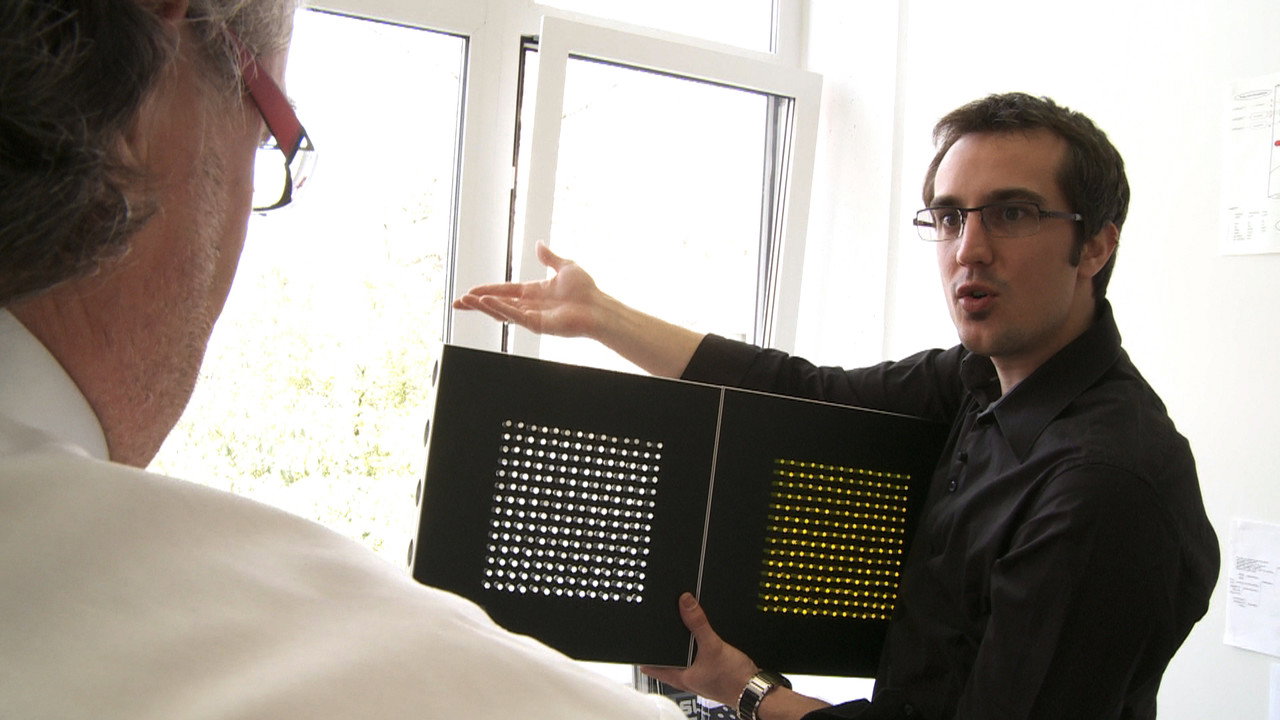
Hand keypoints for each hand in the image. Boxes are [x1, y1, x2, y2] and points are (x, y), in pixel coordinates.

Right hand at [452, 242, 602, 337]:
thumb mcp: (565, 267)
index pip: (504, 291)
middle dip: (477, 303)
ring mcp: (532, 316)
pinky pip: (514, 316)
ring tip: (465, 302)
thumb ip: (549, 257)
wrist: (598, 306)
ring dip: (483, 307)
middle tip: (458, 303)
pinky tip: (486, 303)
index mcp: (534, 292)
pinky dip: (499, 309)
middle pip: (497, 304)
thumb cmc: (586, 290)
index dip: (487, 291)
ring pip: (502, 311)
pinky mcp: (537, 324)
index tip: (470, 292)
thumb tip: (539, 244)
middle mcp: (530, 305)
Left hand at [640, 593, 758, 707]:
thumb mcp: (712, 646)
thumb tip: (685, 603)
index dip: (642, 653)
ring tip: (679, 626)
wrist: (754, 689)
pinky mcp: (710, 671)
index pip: (651, 666)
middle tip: (657, 625)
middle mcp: (686, 677)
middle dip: (663, 643)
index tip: (636, 640)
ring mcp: (698, 676)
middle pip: (666, 659)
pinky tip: (700, 636)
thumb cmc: (733, 680)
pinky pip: (696, 656)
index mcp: (679, 676)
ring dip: (681, 644)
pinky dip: (695, 645)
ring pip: (682, 657)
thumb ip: (698, 624)